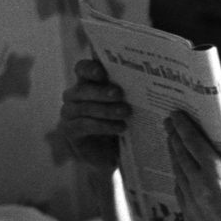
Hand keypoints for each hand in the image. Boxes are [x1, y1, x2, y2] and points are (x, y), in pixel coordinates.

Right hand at [59, 58, 130, 173]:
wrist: (108, 152)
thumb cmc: (118, 121)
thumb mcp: (124, 105)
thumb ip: (128, 93)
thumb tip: (151, 84)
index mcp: (87, 83)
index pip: (82, 69)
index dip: (89, 68)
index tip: (102, 72)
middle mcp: (75, 96)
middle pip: (83, 89)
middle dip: (101, 91)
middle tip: (119, 94)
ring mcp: (69, 113)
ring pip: (84, 108)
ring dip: (106, 110)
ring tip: (126, 113)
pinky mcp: (70, 131)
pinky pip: (84, 125)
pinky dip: (103, 125)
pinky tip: (119, 127)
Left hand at [166, 113, 220, 220]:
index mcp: (218, 176)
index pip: (193, 143)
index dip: (183, 126)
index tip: (177, 113)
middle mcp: (199, 188)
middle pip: (179, 154)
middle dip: (174, 135)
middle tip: (170, 121)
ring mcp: (191, 204)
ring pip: (176, 171)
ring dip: (174, 153)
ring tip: (173, 141)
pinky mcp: (189, 216)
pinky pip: (179, 188)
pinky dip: (178, 173)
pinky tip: (182, 169)